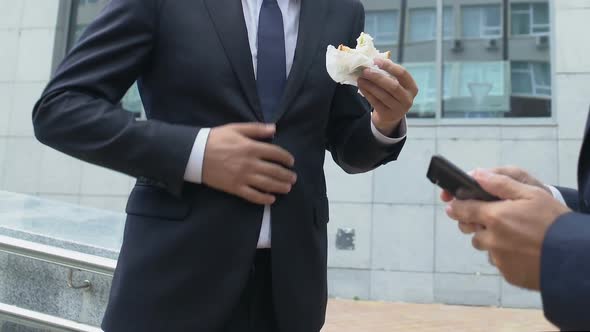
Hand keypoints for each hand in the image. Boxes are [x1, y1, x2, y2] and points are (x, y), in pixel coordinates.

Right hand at [202, 123, 296, 204]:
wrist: (195, 154)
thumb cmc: (216, 139)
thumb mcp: (236, 128)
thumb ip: (256, 129)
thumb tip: (274, 128)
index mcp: (251, 147)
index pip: (275, 153)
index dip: (286, 158)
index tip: (291, 162)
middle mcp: (250, 163)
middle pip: (274, 171)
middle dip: (286, 175)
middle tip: (293, 178)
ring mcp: (243, 177)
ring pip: (267, 184)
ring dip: (280, 187)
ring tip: (287, 188)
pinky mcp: (235, 188)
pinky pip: (253, 195)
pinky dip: (264, 198)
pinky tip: (271, 199)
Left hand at [357, 58, 418, 135]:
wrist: (390, 117)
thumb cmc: (392, 95)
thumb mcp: (395, 84)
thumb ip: (388, 73)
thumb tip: (374, 59)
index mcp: (412, 87)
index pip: (402, 73)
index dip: (389, 66)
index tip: (376, 60)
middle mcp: (408, 99)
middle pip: (392, 86)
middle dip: (377, 77)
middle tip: (365, 71)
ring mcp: (399, 109)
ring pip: (382, 95)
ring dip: (370, 85)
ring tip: (360, 78)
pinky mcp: (388, 115)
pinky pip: (375, 102)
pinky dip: (367, 93)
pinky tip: (361, 86)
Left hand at [445, 169, 570, 289]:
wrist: (575, 257)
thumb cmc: (554, 221)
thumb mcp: (532, 194)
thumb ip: (501, 184)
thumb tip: (477, 174)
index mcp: (494, 217)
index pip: (462, 210)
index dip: (456, 206)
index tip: (453, 205)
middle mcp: (491, 240)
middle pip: (470, 230)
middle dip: (476, 223)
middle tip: (494, 219)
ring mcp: (499, 259)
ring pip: (485, 247)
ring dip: (492, 240)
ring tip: (514, 235)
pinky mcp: (508, 274)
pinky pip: (499, 262)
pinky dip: (506, 256)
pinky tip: (523, 250)